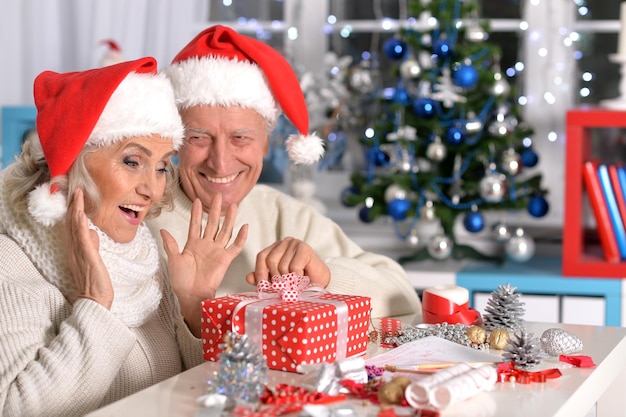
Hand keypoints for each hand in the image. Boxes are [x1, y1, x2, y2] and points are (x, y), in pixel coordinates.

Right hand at [64, 188, 113, 308]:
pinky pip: (81, 236)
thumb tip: (92, 232)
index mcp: (76, 249)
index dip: (73, 210)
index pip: (73, 225)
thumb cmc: (95, 281)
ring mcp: (79, 251)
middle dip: (73, 205)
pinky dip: (80, 223)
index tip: (76, 196)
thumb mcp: (94, 259)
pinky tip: (80, 213)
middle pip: (71, 222)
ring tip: (77, 193)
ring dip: (76, 208)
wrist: (96, 299)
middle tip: (75, 189)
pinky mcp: (87, 255)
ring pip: (74, 226)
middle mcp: (74, 248)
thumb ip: (91, 245)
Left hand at [161, 194, 246, 335]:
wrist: (191, 295)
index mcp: (193, 245)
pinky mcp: (225, 259)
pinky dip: (241, 237)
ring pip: (225, 231)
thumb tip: (163, 230)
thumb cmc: (181, 281)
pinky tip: (244, 226)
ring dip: (229, 218)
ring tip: (233, 205)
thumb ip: (171, 244)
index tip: (196, 200)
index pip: (195, 225)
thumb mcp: (173, 260)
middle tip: (218, 196)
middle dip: (215, 210)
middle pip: (212, 224)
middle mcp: (206, 245)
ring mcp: (217, 251)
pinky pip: (235, 247)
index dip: (196, 213)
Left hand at [245, 237, 329, 287]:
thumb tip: (248, 277)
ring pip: (282, 265)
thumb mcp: (277, 280)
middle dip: (276, 278)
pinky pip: (293, 267)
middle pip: (270, 260)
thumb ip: (263, 278)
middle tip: (284, 287)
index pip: (261, 256)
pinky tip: (302, 279)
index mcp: (276, 247)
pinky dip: (297, 278)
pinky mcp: (305, 248)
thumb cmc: (299, 281)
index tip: (263, 287)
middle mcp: (285, 242)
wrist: (321, 282)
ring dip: (288, 280)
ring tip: (294, 283)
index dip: (260, 272)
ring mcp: (295, 243)